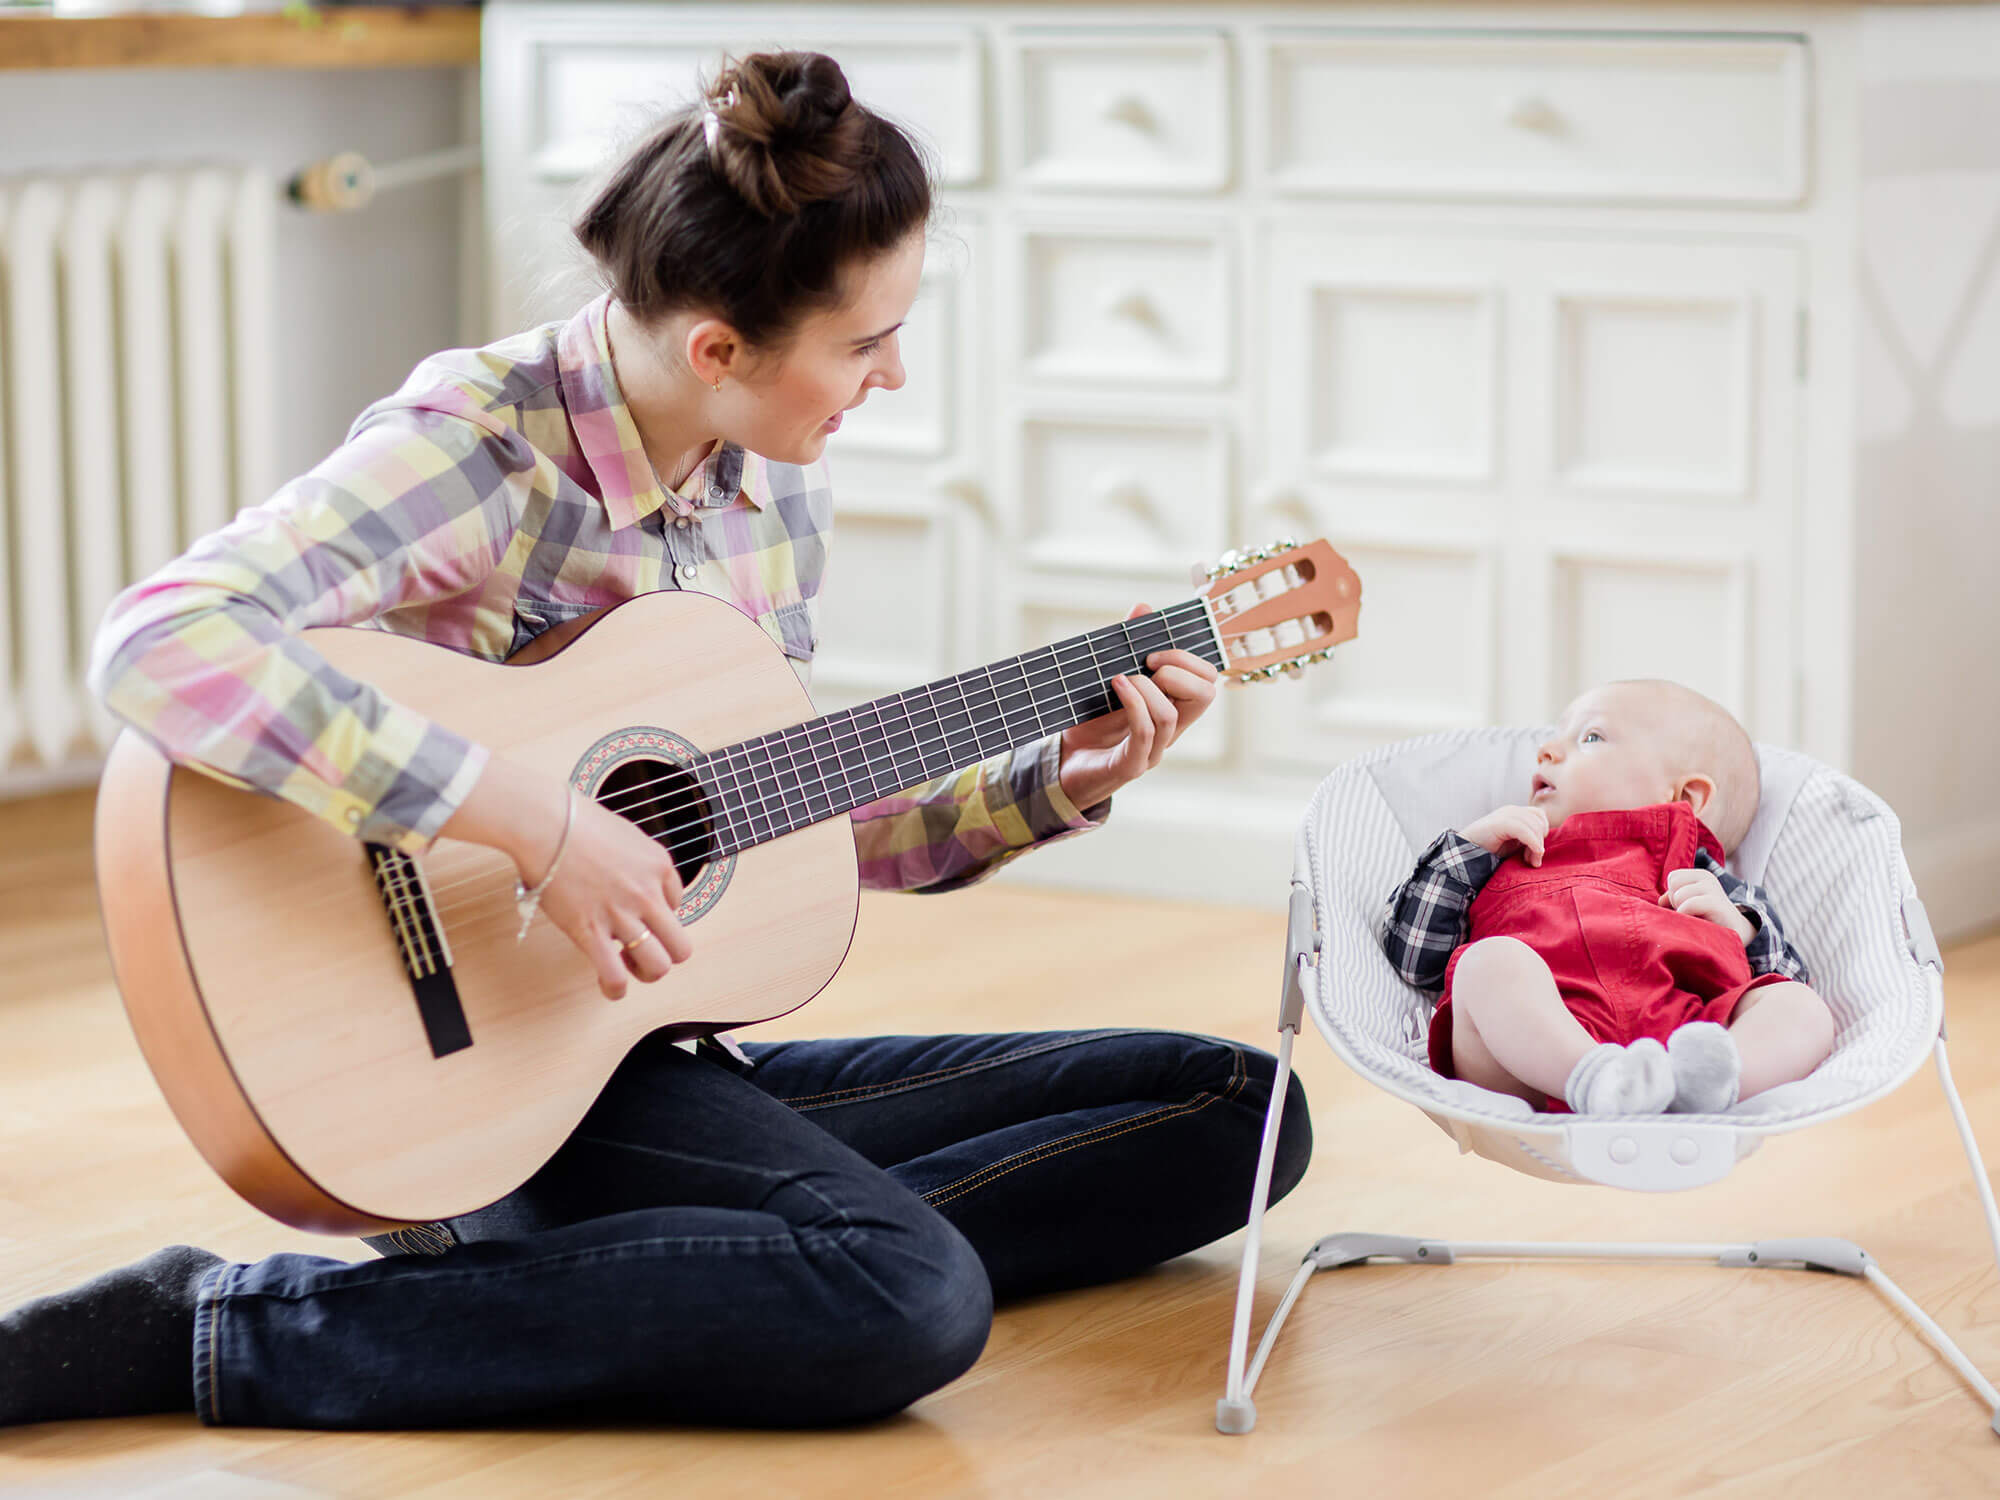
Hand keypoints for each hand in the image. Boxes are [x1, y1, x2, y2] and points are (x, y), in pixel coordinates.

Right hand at [442, 760, 692, 998]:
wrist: (546, 823)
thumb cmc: (575, 821)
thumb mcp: (625, 834)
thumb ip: (636, 859)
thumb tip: (629, 877)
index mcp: (659, 867)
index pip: (678, 903)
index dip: (659, 913)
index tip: (638, 911)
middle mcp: (648, 895)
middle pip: (681, 946)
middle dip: (666, 954)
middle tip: (645, 949)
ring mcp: (622, 915)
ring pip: (657, 966)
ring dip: (645, 973)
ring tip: (627, 966)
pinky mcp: (590, 931)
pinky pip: (614, 975)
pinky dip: (615, 988)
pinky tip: (609, 986)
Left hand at [1057, 605, 1220, 811]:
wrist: (1061, 765)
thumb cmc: (1089, 723)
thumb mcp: (1109, 680)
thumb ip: (1127, 646)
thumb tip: (1143, 607)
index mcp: (1172, 708)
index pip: (1207, 680)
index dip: (1188, 659)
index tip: (1153, 652)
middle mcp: (1170, 731)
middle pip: (1206, 695)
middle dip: (1178, 669)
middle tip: (1146, 663)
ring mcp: (1152, 750)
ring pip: (1171, 715)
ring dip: (1147, 688)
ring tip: (1121, 678)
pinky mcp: (1130, 766)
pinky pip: (1144, 734)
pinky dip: (1133, 704)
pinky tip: (1116, 686)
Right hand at [1461, 805, 1548, 865]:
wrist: (1464, 855)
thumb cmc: (1488, 853)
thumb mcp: (1513, 845)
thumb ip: (1527, 840)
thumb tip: (1543, 847)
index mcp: (1513, 814)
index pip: (1539, 816)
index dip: (1543, 833)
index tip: (1537, 852)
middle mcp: (1510, 811)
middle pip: (1538, 820)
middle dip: (1541, 841)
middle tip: (1533, 860)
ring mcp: (1504, 815)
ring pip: (1534, 825)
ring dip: (1537, 846)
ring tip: (1530, 861)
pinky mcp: (1499, 823)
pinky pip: (1524, 830)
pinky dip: (1533, 843)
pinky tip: (1534, 854)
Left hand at [1659, 866, 1755, 945]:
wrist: (1736, 935)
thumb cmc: (1708, 920)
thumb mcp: (1690, 905)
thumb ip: (1675, 900)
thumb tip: (1661, 901)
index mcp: (1700, 876)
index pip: (1673, 877)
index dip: (1673, 894)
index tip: (1685, 906)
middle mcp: (1708, 879)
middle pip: (1673, 884)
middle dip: (1676, 902)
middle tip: (1691, 914)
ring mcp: (1713, 890)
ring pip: (1678, 895)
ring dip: (1681, 911)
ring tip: (1695, 919)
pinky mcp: (1716, 904)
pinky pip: (1688, 905)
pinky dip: (1686, 916)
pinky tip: (1697, 923)